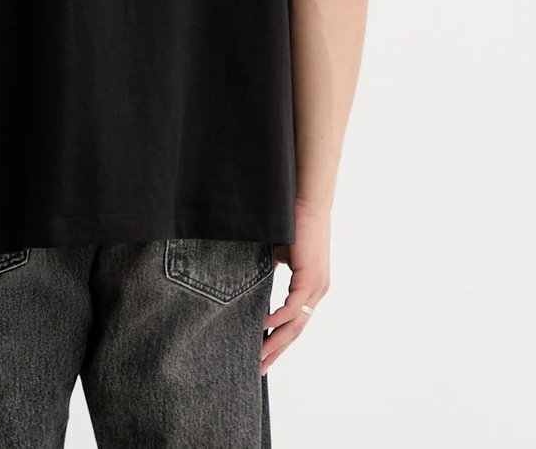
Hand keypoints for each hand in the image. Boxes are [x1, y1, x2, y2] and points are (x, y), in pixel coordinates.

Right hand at [261, 200, 330, 375]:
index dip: (280, 339)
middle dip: (277, 351)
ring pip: (295, 325)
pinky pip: (292, 308)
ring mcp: (316, 287)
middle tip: (260, 369)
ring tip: (259, 355)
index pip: (295, 322)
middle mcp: (317, 292)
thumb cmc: (294, 223)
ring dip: (276, 342)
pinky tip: (263, 327)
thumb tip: (254, 277)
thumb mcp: (280, 252)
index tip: (264, 353)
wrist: (307, 203)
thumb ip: (273, 268)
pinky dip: (277, 319)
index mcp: (311, 288)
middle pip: (296, 331)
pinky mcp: (310, 279)